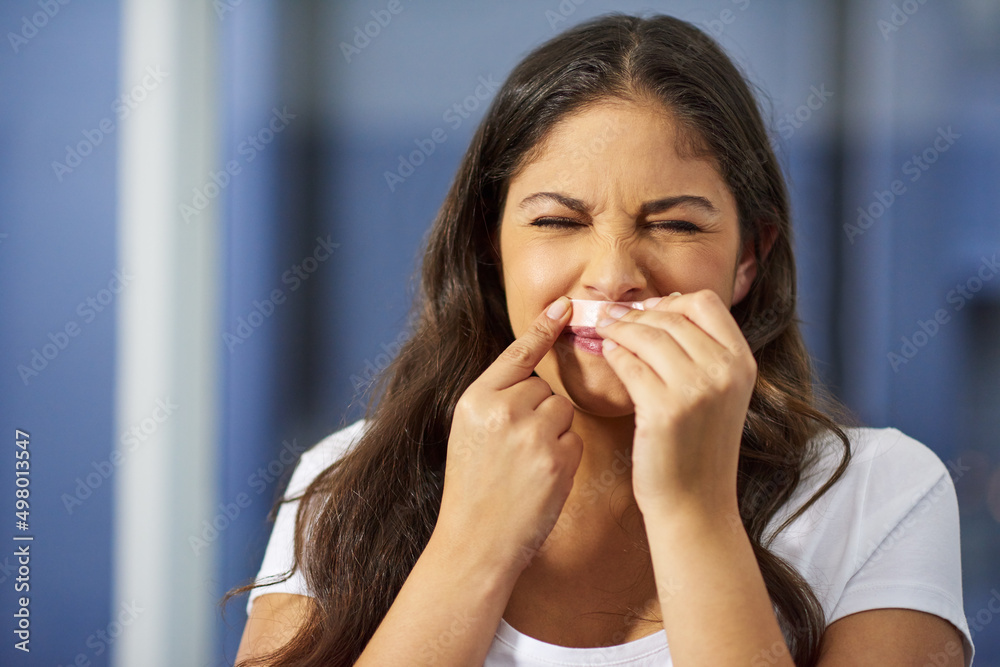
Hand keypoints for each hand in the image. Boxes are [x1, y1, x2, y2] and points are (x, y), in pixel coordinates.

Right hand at [436, 297, 583, 575]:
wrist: (475, 542)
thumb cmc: (472, 488)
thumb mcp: (468, 432)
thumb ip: (495, 400)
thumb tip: (532, 376)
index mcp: (476, 399)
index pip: (516, 353)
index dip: (543, 328)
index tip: (565, 304)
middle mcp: (503, 409)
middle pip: (545, 387)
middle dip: (538, 412)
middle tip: (514, 449)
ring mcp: (532, 433)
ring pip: (563, 411)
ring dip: (554, 433)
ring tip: (526, 465)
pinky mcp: (558, 458)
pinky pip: (575, 439)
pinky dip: (564, 457)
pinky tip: (540, 479)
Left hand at [595, 289, 755, 519]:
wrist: (696, 504)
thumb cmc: (698, 448)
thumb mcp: (718, 394)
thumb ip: (702, 353)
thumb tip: (662, 307)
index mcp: (742, 363)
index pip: (705, 303)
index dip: (670, 301)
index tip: (646, 311)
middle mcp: (725, 371)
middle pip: (671, 315)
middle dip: (635, 313)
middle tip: (611, 317)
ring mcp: (696, 390)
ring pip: (646, 334)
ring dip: (619, 329)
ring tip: (604, 332)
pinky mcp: (664, 409)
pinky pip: (629, 363)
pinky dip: (614, 355)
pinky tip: (609, 356)